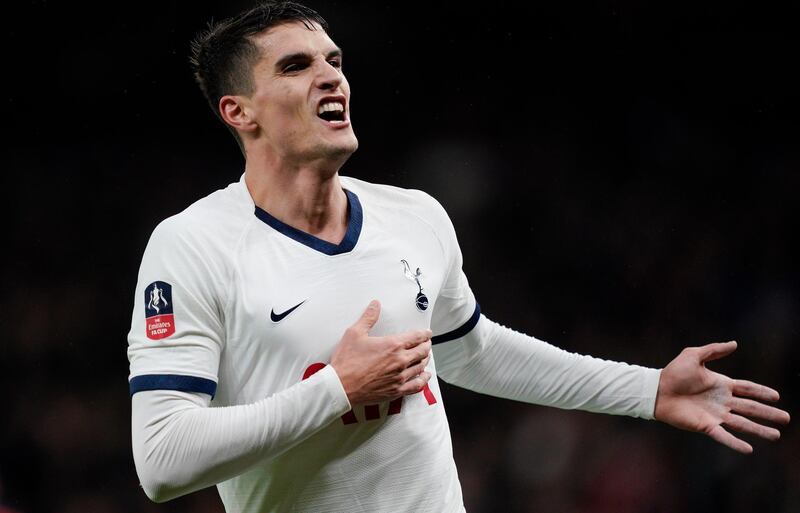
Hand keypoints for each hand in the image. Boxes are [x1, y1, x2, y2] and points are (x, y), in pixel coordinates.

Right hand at [331, 300, 431, 404]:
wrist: (341, 386)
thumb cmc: (347, 361)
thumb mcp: (355, 333)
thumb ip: (368, 318)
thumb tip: (375, 305)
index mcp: (392, 345)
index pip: (416, 337)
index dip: (424, 333)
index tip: (427, 333)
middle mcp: (400, 361)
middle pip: (422, 351)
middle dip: (426, 345)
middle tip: (427, 342)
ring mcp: (399, 377)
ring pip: (421, 366)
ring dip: (425, 359)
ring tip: (426, 355)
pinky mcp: (396, 390)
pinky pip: (416, 385)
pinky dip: (423, 379)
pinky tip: (425, 376)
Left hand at [654, 341, 789, 452]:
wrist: (656, 390)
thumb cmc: (673, 373)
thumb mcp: (693, 355)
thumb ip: (714, 350)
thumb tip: (735, 344)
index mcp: (722, 384)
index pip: (748, 389)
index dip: (762, 392)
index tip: (777, 397)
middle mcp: (722, 401)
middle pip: (751, 408)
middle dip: (768, 413)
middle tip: (787, 418)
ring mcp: (715, 414)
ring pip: (743, 423)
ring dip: (759, 430)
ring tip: (776, 435)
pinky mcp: (705, 425)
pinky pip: (723, 435)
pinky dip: (735, 442)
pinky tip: (749, 449)